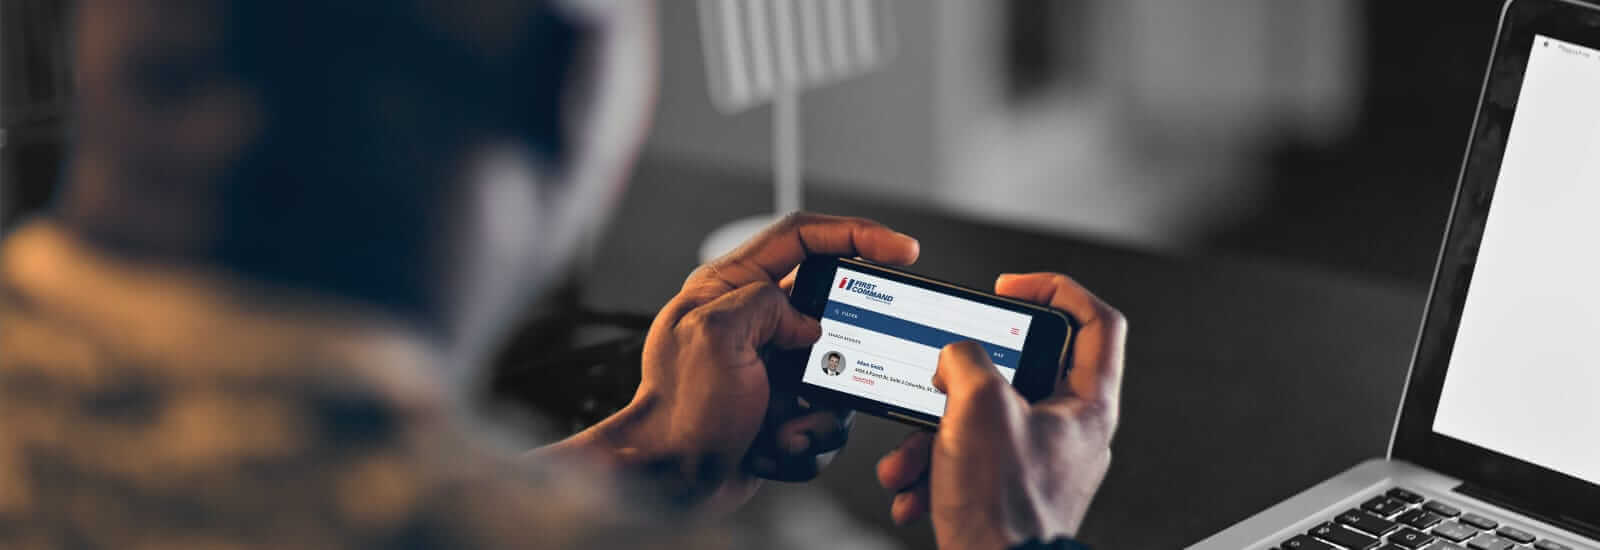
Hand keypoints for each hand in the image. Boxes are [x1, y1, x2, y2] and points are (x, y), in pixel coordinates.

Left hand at [539, 213, 918, 516]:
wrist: (669, 483)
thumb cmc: (678, 411)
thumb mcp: (714, 335)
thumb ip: (765, 303)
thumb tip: (807, 322)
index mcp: (731, 288)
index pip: (802, 238)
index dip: (856, 235)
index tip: (901, 249)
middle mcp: (754, 322)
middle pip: (833, 313)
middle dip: (845, 352)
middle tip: (834, 375)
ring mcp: (773, 367)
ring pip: (838, 373)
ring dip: (819, 408)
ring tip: (780, 426)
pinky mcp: (784, 407)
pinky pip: (826, 415)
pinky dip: (806, 436)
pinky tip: (770, 445)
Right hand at [875, 273, 1126, 547]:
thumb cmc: (1005, 508)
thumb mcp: (977, 405)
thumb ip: (964, 358)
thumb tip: (952, 359)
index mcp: (1087, 405)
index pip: (1097, 322)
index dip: (1057, 289)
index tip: (1011, 287)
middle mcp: (1069, 432)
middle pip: (1017, 373)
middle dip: (957, 382)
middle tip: (937, 381)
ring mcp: (1037, 464)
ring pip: (977, 423)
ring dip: (928, 439)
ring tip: (905, 462)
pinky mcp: (1006, 493)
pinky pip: (964, 464)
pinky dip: (931, 475)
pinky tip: (911, 492)